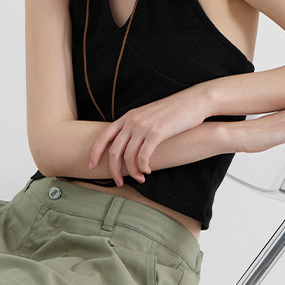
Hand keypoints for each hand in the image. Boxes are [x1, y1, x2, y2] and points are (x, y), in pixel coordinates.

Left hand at [88, 91, 203, 185]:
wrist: (194, 101)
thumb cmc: (173, 112)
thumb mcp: (148, 116)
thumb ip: (136, 127)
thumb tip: (129, 145)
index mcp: (128, 117)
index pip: (103, 136)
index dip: (94, 153)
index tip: (91, 166)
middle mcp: (132, 121)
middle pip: (114, 151)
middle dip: (114, 170)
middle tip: (119, 182)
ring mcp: (143, 126)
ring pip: (128, 157)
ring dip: (132, 172)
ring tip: (140, 179)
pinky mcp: (156, 133)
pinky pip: (143, 156)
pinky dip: (143, 167)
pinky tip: (148, 171)